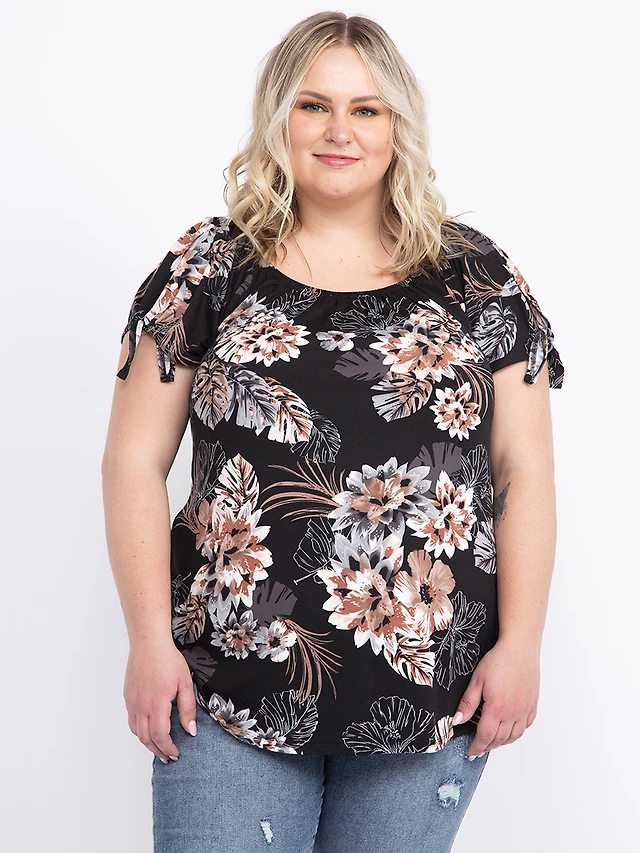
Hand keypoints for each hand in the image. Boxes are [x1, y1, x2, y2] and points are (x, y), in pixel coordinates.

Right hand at [123, 637, 197, 762]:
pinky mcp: (128, 697)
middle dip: (158, 751)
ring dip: (147, 743)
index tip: (177, 754)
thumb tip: (191, 730)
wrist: (148, 643)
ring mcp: (132, 702)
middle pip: (146, 738)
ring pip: (137, 731)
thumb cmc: (168, 660)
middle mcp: (141, 706)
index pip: (160, 736)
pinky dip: (140, 731)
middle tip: (168, 757)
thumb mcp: (185, 683)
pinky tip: (148, 730)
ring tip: (159, 748)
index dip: (168, 748)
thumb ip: (188, 708)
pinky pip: (132, 720)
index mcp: (157, 704)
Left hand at [451, 638, 539, 758]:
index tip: (471, 753)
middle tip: (478, 750)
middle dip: (487, 747)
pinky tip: (511, 730)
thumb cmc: (499, 661)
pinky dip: (517, 732)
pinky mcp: (532, 704)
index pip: (485, 737)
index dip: (477, 747)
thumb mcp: (476, 681)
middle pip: (499, 739)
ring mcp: (524, 710)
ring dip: (502, 743)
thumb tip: (456, 720)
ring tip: (492, 743)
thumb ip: (467, 703)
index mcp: (497, 709)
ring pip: (514, 736)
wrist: (520, 648)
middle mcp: (513, 713)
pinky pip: (526, 725)